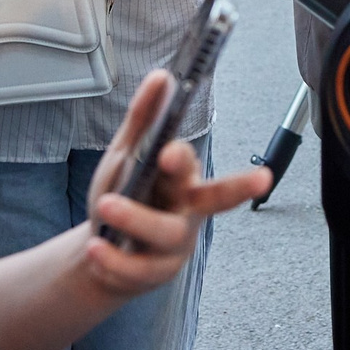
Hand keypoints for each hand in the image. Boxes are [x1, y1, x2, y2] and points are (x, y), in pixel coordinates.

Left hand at [79, 71, 271, 300]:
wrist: (102, 255)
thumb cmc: (127, 198)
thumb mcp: (127, 156)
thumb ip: (143, 119)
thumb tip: (163, 75)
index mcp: (183, 179)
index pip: (189, 164)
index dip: (182, 159)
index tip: (170, 151)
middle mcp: (188, 210)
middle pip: (217, 200)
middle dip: (239, 188)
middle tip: (253, 178)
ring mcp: (176, 245)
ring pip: (165, 233)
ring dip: (135, 219)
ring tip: (104, 206)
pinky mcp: (157, 274)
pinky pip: (138, 269)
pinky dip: (114, 259)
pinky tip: (95, 248)